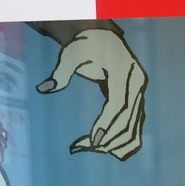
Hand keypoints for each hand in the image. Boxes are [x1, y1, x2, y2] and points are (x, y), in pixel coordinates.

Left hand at [35, 27, 146, 159]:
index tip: (92, 141)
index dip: (107, 123)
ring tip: (85, 147)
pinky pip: (135, 130)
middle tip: (79, 147)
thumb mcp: (72, 53)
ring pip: (133, 131)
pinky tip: (101, 147)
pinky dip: (121, 143)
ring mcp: (141, 96)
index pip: (119, 104)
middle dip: (105, 140)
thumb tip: (43, 88)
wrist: (105, 38)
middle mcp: (138, 86)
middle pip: (127, 121)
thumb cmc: (87, 44)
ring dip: (112, 145)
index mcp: (125, 72)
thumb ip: (61, 72)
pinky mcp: (138, 105)